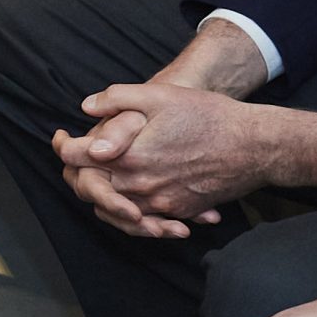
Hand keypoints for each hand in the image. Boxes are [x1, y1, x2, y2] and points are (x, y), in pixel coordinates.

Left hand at [58, 83, 316, 228]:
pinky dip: (133, 211)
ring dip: (103, 195)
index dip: (62, 146)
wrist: (255, 146)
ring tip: (100, 176)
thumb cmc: (208, 116)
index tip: (61, 137)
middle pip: (90, 188)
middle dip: (79, 172)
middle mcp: (140, 186)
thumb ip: (116, 100)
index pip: (75, 159)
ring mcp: (161, 203)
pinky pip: (146, 220)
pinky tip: (133, 196)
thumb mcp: (159, 96)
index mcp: (128, 156)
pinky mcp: (180, 212)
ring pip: (115, 209)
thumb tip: (86, 108)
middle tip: (78, 157)